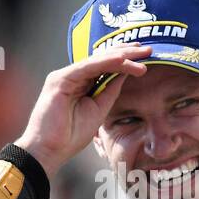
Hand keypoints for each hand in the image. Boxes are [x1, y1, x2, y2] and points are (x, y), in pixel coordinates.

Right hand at [14, 44, 152, 178]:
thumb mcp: (99, 110)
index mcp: (81, 83)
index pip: (105, 65)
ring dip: (121, 56)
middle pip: (102, 58)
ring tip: (141, 54)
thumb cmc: (70, 135)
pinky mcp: (60, 79)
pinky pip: (88, 67)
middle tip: (149, 48)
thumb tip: (126, 74)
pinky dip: (106, 62)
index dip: (126, 59)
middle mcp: (73, 76)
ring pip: (97, 60)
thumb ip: (110, 90)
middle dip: (127, 52)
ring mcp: (65, 76)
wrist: (49, 150)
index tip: (146, 56)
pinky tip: (122, 59)